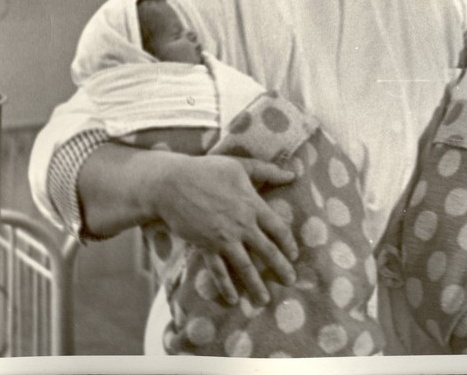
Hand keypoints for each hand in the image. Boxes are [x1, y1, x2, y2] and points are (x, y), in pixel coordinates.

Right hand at [151, 154, 299, 304]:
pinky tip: (233, 298)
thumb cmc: (207, 170)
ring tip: (264, 300)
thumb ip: (268, 171)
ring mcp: (224, 238)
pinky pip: (218, 270)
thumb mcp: (241, 165)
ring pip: (245, 266)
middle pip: (267, 251)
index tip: (294, 255)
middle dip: (280, 268)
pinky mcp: (206, 246)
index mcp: (253, 205)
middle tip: (290, 281)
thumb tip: (294, 173)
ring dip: (256, 284)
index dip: (288, 243)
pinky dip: (225, 285)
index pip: (278, 229)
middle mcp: (242, 225)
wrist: (172, 184)